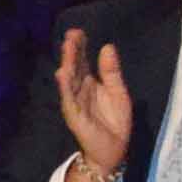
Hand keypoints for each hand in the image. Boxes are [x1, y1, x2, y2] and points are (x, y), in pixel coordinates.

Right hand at [53, 28, 134, 181]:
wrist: (112, 150)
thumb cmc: (114, 122)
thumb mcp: (118, 92)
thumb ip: (112, 72)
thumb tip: (107, 46)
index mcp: (90, 82)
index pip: (83, 61)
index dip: (81, 46)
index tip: (79, 31)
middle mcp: (79, 89)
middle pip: (74, 66)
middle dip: (72, 50)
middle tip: (71, 34)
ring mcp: (75, 101)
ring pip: (69, 79)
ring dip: (68, 63)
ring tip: (67, 47)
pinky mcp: (74, 114)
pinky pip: (69, 98)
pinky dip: (65, 86)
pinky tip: (63, 73)